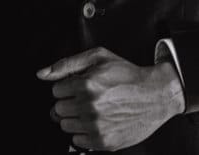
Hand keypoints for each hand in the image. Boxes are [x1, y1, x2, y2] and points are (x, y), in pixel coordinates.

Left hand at [37, 46, 185, 151]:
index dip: (69, 86)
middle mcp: (90, 107)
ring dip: (76, 118)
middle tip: (87, 98)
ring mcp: (96, 126)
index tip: (81, 86)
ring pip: (66, 126)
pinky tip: (99, 121)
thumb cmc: (129, 76)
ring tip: (94, 109)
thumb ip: (68, 63)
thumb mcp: (100, 57)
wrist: (156, 95)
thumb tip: (42, 74)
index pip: (56, 91)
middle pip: (58, 110)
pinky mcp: (103, 141)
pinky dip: (85, 132)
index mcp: (87, 85)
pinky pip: (77, 141)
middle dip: (70, 102)